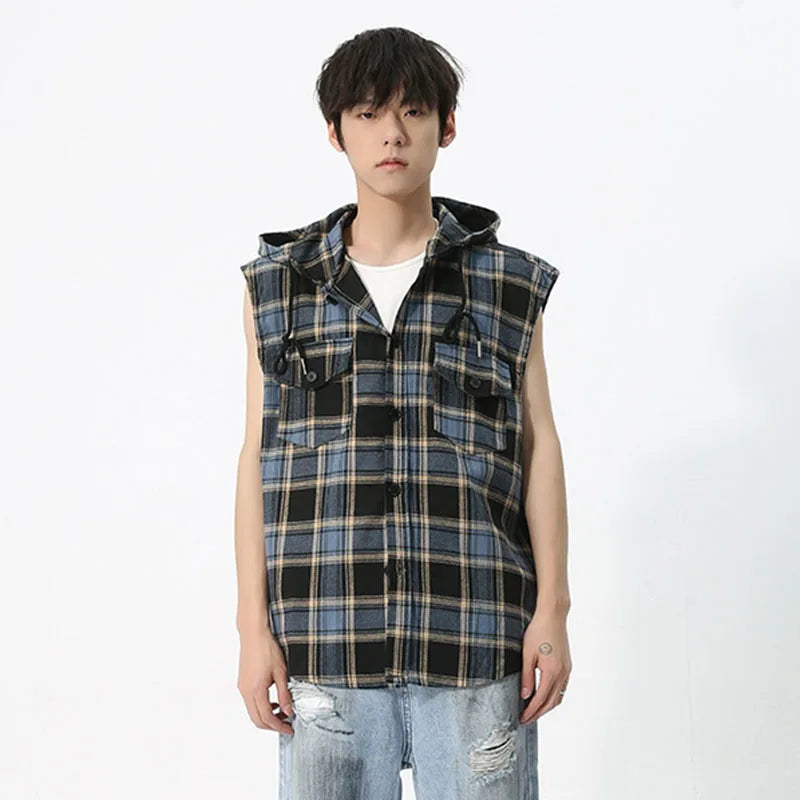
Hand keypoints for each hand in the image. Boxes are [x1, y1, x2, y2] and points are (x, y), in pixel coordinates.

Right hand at [237, 628, 294, 734]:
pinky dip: (261, 707)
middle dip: (272, 726)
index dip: (279, 727)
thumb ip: (284, 693)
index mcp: (256, 690)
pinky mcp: (242, 683)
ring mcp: (242, 688)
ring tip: (282, 711)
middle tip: (286, 724)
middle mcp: (246, 691)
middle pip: (257, 720)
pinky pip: (250, 703)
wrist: (253, 634)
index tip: (289, 729)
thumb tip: (288, 710)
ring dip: (266, 717)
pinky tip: (272, 701)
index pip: (267, 718)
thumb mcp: (281, 671)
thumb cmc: (266, 648)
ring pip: (253, 712)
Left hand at [519, 608, 571, 724]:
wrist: (553, 616)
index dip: (531, 711)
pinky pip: (562, 687)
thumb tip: (525, 695)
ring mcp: (567, 669)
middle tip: (527, 719)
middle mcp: (562, 673)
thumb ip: (526, 676)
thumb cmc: (538, 631)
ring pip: (558, 696)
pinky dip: (554, 696)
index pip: (541, 699)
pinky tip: (545, 695)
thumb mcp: (527, 653)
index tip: (523, 718)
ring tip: (535, 710)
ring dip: (547, 706)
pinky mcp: (568, 665)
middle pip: (551, 702)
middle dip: (539, 713)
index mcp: (552, 672)